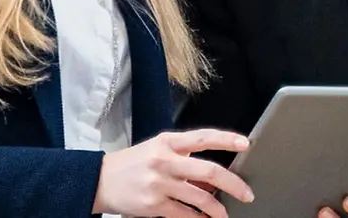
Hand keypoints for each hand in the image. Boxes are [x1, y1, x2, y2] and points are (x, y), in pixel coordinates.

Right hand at [93, 129, 253, 217]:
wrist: (100, 180)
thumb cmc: (132, 163)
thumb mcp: (157, 149)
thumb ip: (184, 157)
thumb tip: (213, 176)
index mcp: (167, 142)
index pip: (203, 137)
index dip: (226, 139)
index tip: (246, 143)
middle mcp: (165, 160)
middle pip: (208, 170)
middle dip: (233, 184)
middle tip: (246, 193)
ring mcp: (159, 183)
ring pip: (200, 197)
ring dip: (218, 209)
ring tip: (225, 214)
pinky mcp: (153, 205)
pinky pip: (184, 215)